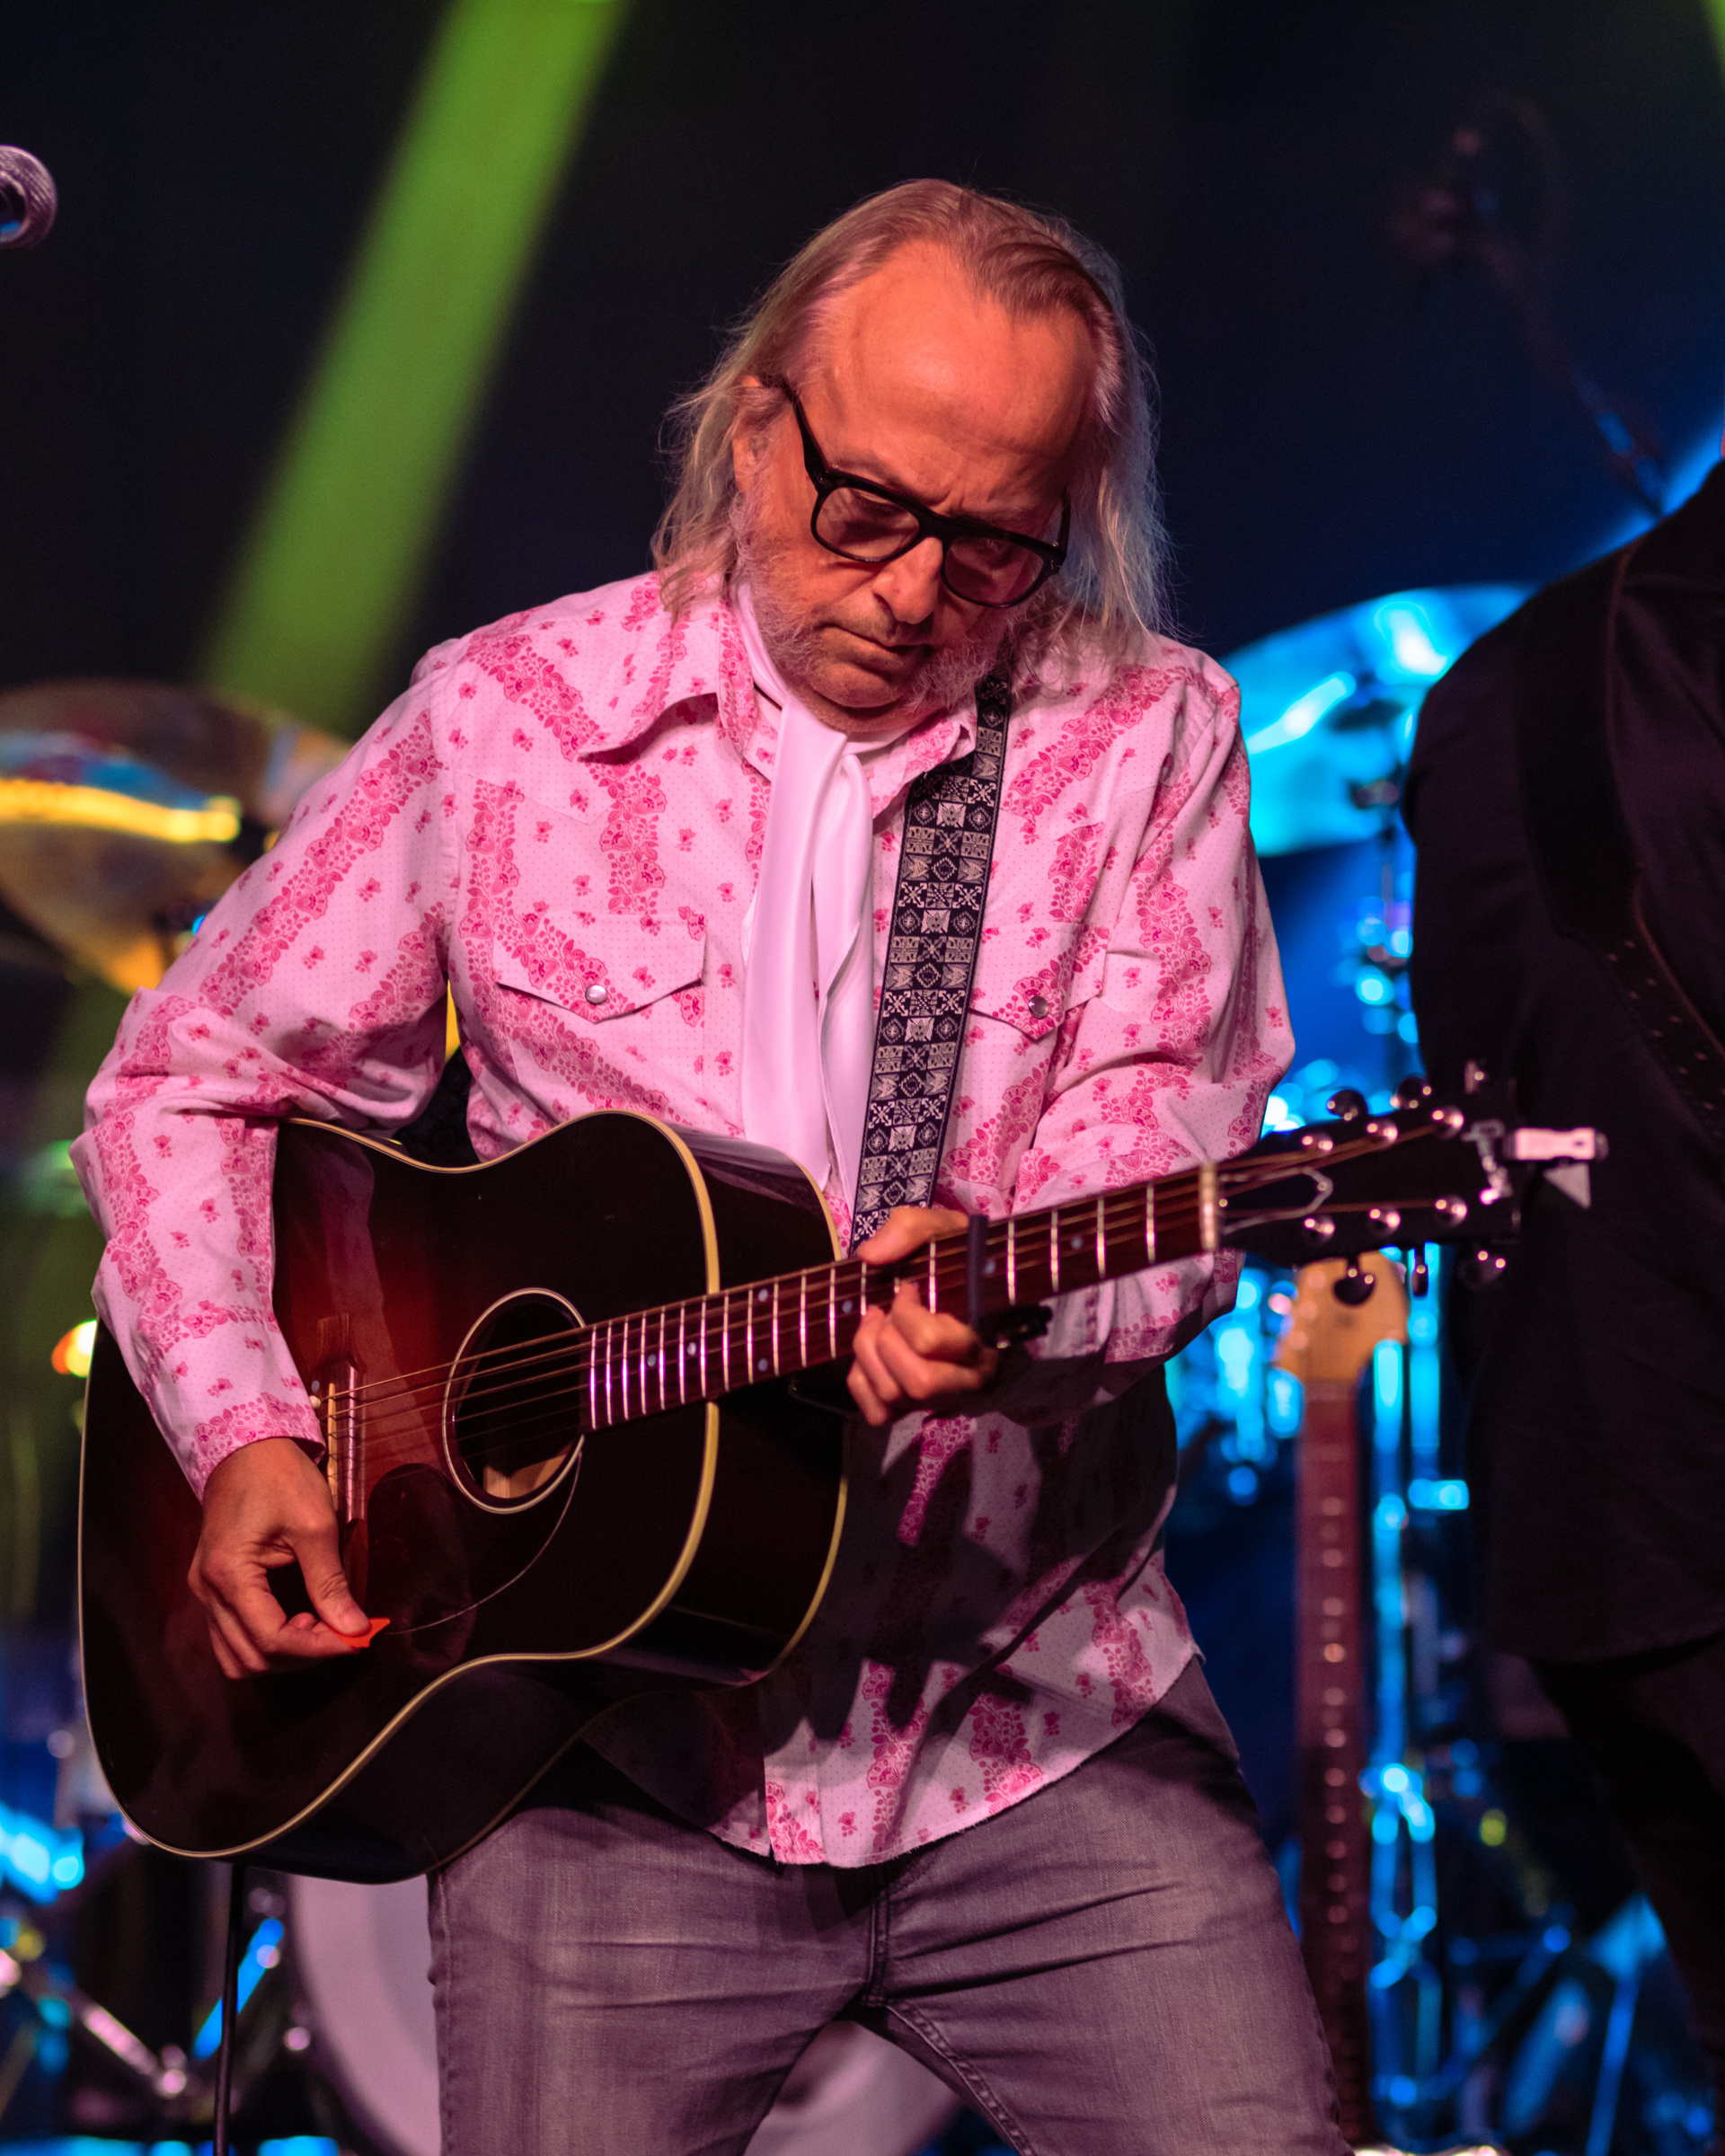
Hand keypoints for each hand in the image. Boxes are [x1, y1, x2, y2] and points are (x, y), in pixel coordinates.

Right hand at [189, 1438, 382, 1676]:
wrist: (247, 1446)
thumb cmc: (279, 1475)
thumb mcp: (314, 1525)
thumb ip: (330, 1582)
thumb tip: (353, 1626)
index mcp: (228, 1574)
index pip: (272, 1638)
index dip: (317, 1647)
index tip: (356, 1640)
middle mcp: (207, 1590)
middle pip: (249, 1657)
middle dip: (300, 1654)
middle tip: (341, 1633)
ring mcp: (204, 1590)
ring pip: (236, 1654)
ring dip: (279, 1653)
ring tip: (318, 1627)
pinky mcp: (212, 1586)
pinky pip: (231, 1634)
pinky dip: (264, 1639)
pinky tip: (297, 1620)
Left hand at [847, 1206, 999, 1427]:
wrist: (986, 1295)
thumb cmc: (965, 1264)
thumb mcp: (948, 1230)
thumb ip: (911, 1228)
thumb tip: (870, 1256)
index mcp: (985, 1336)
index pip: (929, 1342)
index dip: (906, 1312)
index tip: (910, 1289)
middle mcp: (970, 1377)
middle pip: (915, 1382)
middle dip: (884, 1341)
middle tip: (886, 1311)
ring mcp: (944, 1397)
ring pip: (894, 1398)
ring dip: (868, 1356)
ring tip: (876, 1326)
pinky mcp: (919, 1406)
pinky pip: (879, 1414)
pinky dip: (862, 1385)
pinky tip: (871, 1357)